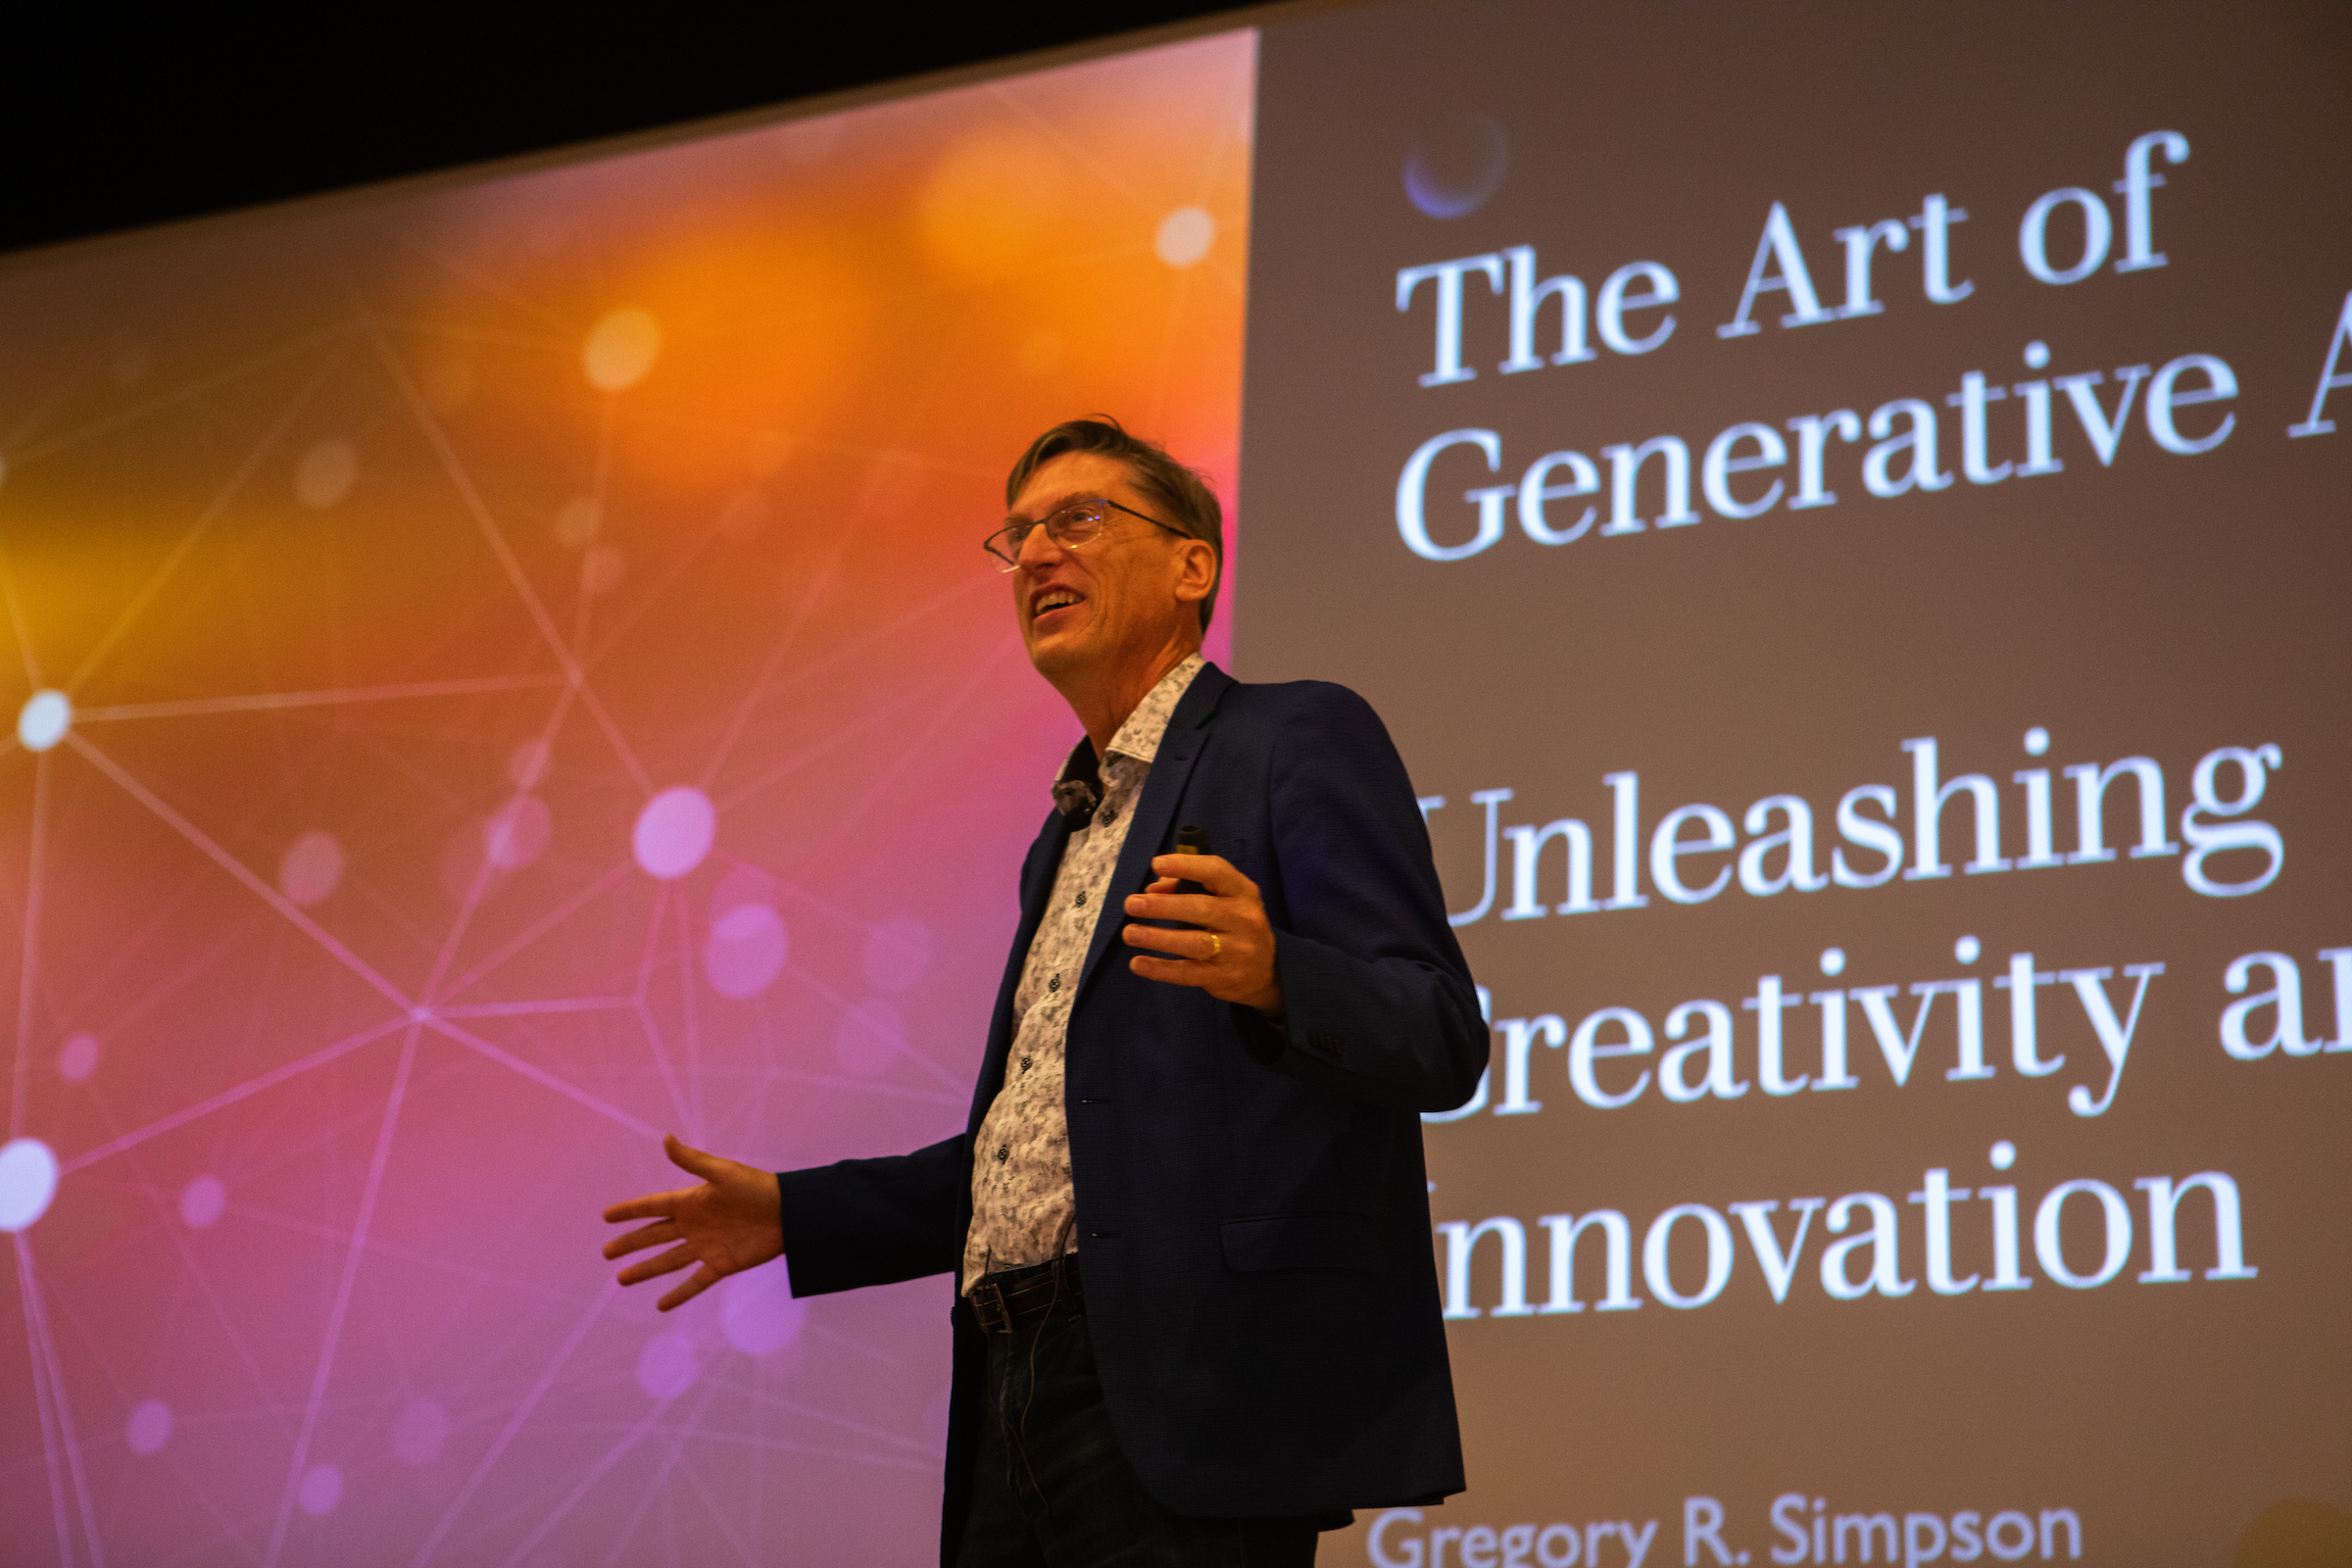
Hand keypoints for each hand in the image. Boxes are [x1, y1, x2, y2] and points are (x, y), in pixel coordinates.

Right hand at [601, 1134, 784, 1310]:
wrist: (790, 1213)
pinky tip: (662, 1306)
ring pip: (668, 1261)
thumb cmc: (758, 1187)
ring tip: (622, 1279)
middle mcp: (694, 1225)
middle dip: (631, 1244)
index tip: (607, 1216)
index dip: (630, 1211)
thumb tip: (665, 1138)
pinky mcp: (722, 1264)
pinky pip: (695, 1282)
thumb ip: (693, 1160)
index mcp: (692, 1201)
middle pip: (655, 1236)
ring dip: (646, 1270)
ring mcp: (706, 1246)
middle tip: (607, 1253)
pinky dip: (679, 1294)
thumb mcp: (723, 1173)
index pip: (653, 1206)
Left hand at [1122, 854, 1283, 1015]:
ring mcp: (1236, 951)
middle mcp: (1244, 919)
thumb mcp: (1223, 900)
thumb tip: (1150, 890)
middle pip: (1201, 909)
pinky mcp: (1223, 977)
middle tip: (1132, 904)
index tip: (1156, 863)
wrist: (1267, 971)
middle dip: (1164, 906)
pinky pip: (1188, 973)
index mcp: (1243, 892)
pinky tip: (1138, 963)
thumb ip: (1188, 889)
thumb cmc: (1235, 924)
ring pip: (1194, 943)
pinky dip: (1161, 970)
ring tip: (1129, 933)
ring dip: (1158, 938)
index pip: (1216, 871)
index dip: (1186, 866)